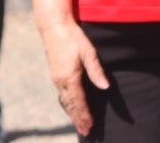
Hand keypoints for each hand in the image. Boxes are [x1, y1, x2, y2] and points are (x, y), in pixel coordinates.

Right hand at [38, 20, 109, 136]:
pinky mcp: (56, 75)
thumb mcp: (89, 52)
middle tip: (86, 132)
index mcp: (70, 78)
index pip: (79, 101)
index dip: (85, 115)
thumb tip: (105, 87)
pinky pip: (63, 95)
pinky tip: (72, 108)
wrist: (54, 28)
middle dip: (79, 119)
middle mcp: (60, 81)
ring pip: (66, 101)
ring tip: (80, 125)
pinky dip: (69, 105)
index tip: (90, 127)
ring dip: (73, 114)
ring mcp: (56, 79)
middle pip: (71, 105)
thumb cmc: (74, 38)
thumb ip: (96, 70)